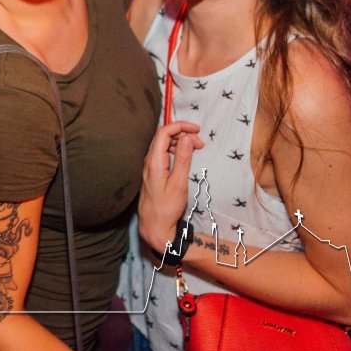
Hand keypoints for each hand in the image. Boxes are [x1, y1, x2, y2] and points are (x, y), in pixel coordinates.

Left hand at [138, 121, 202, 251]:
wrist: (154, 225)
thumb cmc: (166, 207)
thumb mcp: (178, 183)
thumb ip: (182, 159)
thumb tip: (187, 138)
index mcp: (154, 161)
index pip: (164, 132)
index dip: (180, 126)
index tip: (197, 130)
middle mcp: (149, 160)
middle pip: (164, 136)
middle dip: (183, 133)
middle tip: (200, 143)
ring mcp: (150, 166)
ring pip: (163, 144)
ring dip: (180, 141)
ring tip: (196, 148)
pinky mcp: (154, 171)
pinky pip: (163, 153)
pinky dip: (175, 149)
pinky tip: (185, 156)